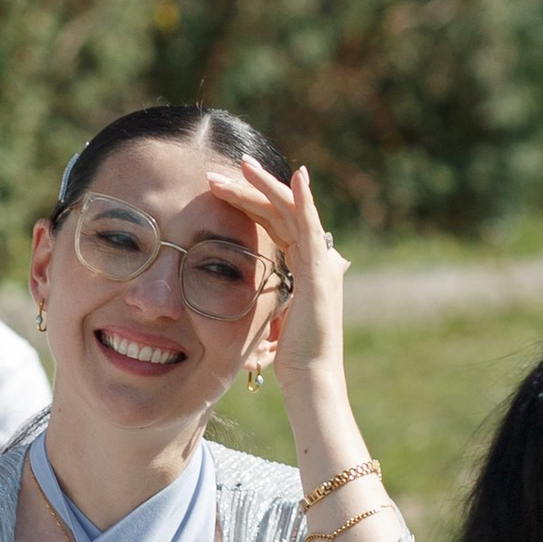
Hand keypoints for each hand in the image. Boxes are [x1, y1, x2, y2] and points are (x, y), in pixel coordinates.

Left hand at [204, 153, 347, 390]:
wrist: (310, 377)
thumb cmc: (290, 358)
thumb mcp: (273, 319)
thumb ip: (269, 300)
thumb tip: (256, 297)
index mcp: (302, 267)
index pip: (273, 224)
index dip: (250, 203)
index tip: (221, 189)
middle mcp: (316, 259)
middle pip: (280, 211)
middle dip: (252, 187)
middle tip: (229, 166)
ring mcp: (321, 262)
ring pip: (292, 210)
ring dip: (266, 185)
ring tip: (244, 164)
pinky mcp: (321, 271)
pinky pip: (312, 227)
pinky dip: (305, 200)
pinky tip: (296, 177)